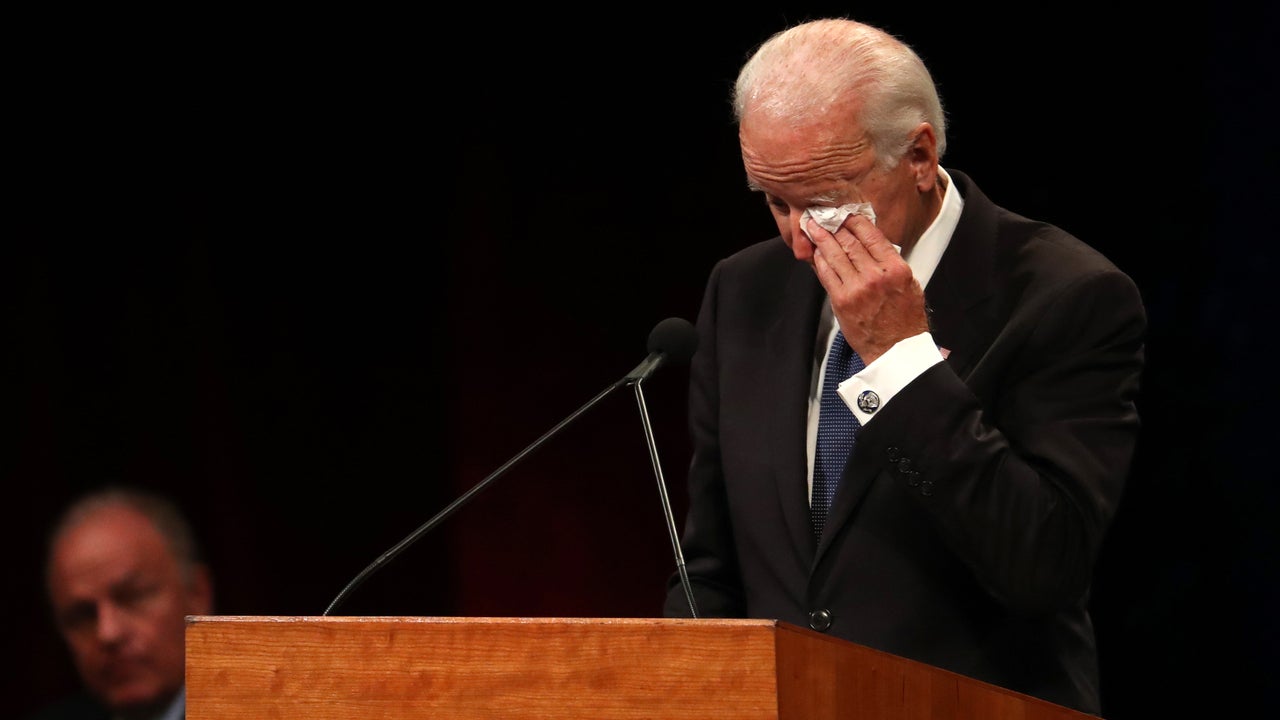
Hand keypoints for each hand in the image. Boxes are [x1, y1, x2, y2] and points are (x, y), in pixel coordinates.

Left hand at [809, 214, 929, 364]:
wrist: (896, 350)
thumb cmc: (905, 319)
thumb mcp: (909, 283)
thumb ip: (891, 262)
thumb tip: (871, 242)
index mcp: (895, 269)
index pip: (871, 235)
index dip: (854, 220)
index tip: (845, 212)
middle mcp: (875, 276)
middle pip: (849, 242)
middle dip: (833, 226)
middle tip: (822, 215)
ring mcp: (856, 288)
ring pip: (835, 255)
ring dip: (821, 238)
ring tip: (812, 227)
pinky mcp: (841, 301)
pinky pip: (826, 274)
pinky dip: (819, 260)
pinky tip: (815, 252)